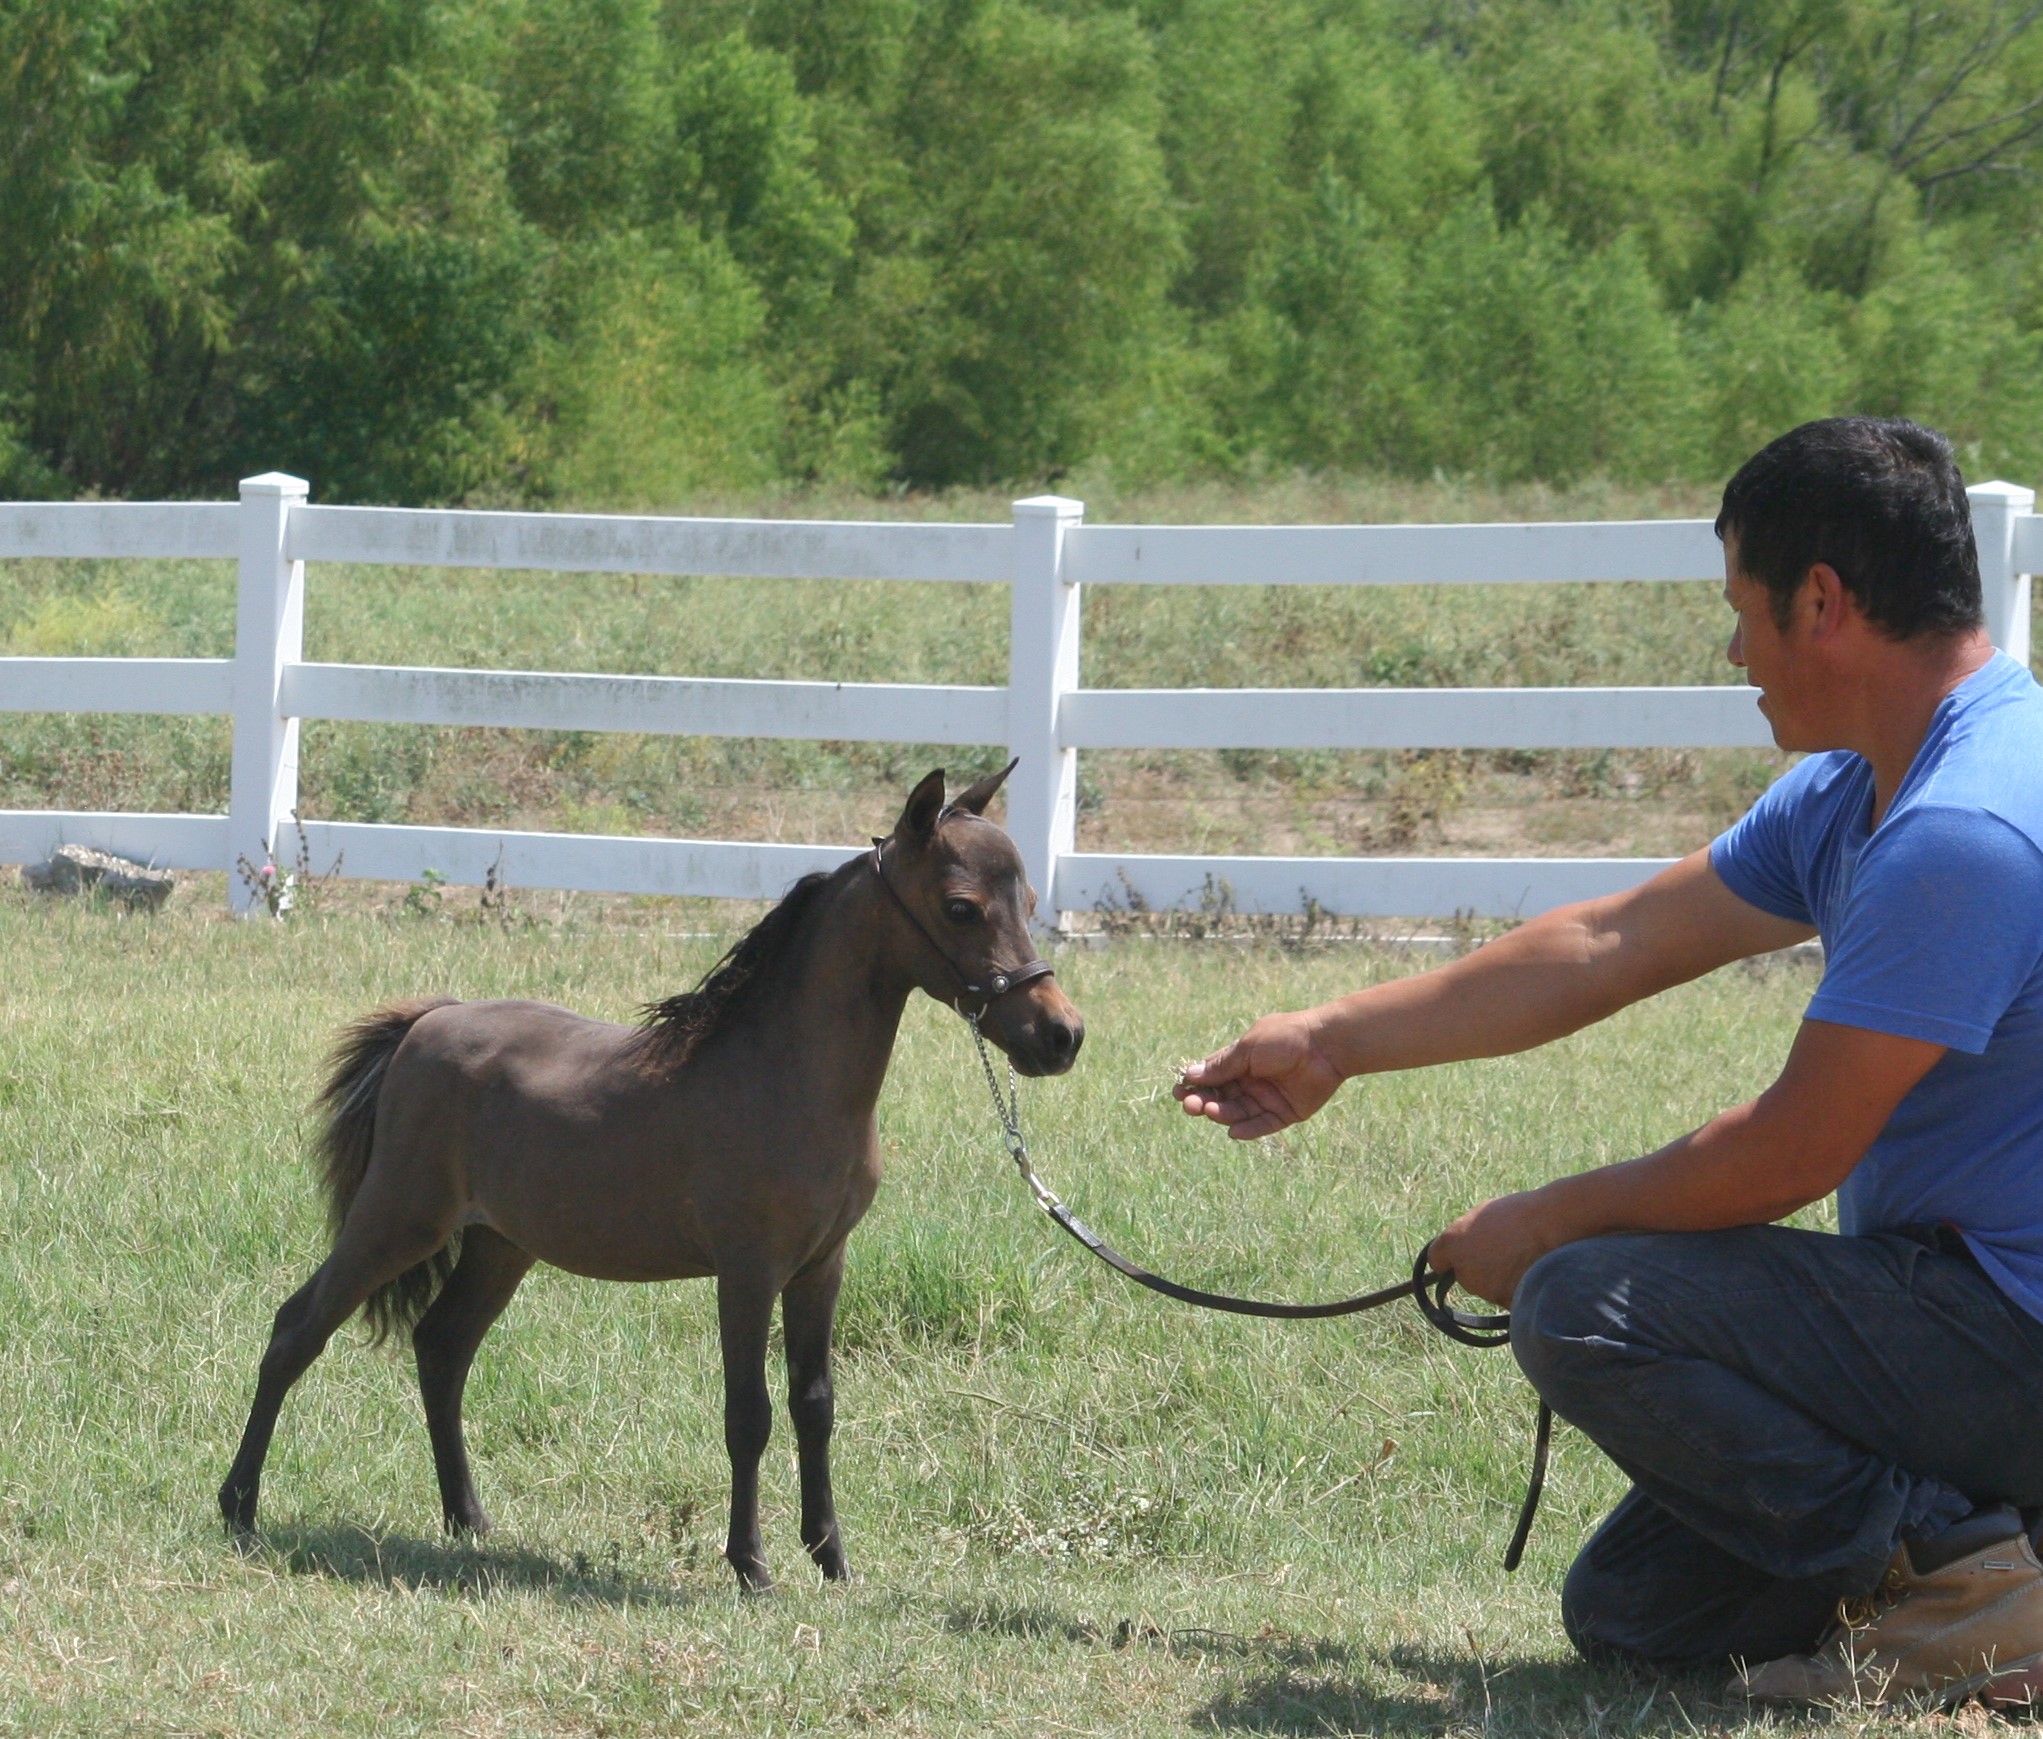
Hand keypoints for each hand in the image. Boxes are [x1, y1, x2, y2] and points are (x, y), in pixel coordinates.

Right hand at [1173, 1011, 1343, 1139]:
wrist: (1326, 1046)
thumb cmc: (1285, 1038)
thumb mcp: (1248, 1049)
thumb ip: (1222, 1066)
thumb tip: (1190, 1075)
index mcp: (1241, 1060)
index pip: (1212, 1075)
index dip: (1194, 1084)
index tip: (1178, 1091)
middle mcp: (1252, 1080)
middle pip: (1221, 1096)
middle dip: (1203, 1101)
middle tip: (1191, 1106)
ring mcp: (1268, 1097)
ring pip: (1238, 1112)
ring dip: (1222, 1114)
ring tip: (1211, 1111)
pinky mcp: (1285, 1113)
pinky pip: (1262, 1125)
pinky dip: (1248, 1130)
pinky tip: (1234, 1131)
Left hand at [1427, 1191, 1558, 1307]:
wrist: (1554, 1223)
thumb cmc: (1521, 1212)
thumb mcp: (1484, 1215)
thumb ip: (1468, 1235)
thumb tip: (1463, 1247)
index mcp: (1452, 1243)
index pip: (1438, 1261)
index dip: (1449, 1261)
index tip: (1460, 1260)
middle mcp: (1464, 1270)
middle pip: (1467, 1277)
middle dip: (1480, 1270)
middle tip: (1505, 1254)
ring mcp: (1486, 1290)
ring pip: (1490, 1290)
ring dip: (1501, 1281)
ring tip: (1525, 1259)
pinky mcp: (1508, 1302)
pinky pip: (1511, 1299)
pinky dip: (1520, 1291)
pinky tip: (1533, 1274)